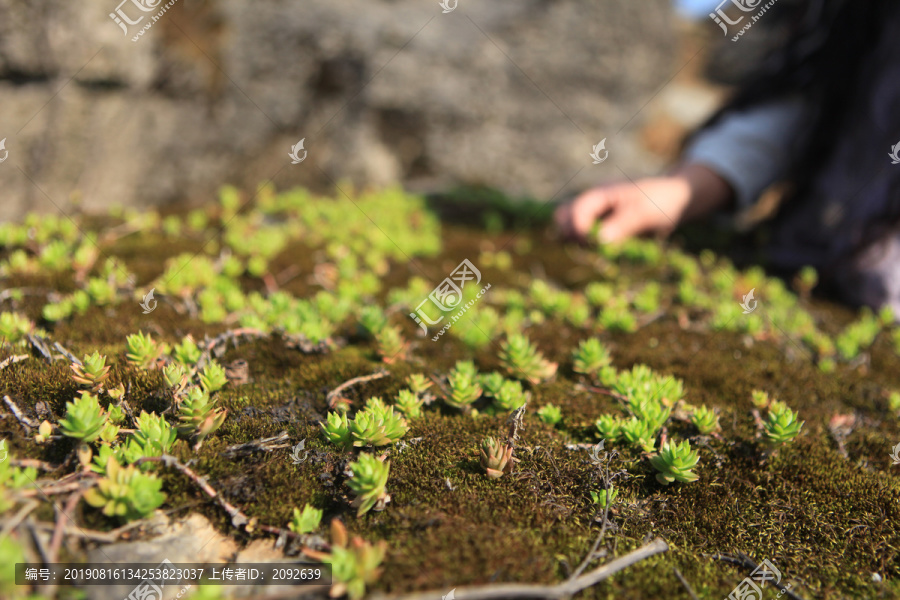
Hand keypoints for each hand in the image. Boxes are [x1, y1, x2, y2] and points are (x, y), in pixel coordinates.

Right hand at [554, 164, 734, 243]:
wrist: (679, 198)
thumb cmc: (662, 200)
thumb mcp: (644, 212)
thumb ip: (621, 224)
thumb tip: (598, 241)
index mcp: (600, 194)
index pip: (574, 211)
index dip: (579, 230)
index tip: (593, 245)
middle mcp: (594, 204)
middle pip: (564, 217)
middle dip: (571, 235)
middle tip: (590, 250)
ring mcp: (598, 215)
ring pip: (573, 228)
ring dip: (579, 243)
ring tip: (596, 255)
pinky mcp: (606, 227)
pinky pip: (588, 237)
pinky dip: (591, 247)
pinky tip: (605, 255)